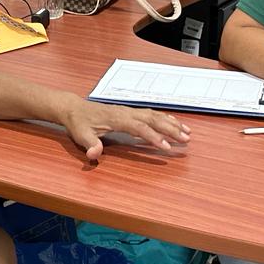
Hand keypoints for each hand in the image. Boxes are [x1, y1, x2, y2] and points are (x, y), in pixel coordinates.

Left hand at [61, 99, 190, 160]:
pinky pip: (152, 115)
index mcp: (117, 118)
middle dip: (171, 130)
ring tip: (188, 134)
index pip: (139, 127)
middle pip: (153, 120)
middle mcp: (127, 113)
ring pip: (155, 116)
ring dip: (172, 124)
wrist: (75, 109)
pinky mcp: (131, 113)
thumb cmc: (79, 123)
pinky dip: (166, 119)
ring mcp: (130, 112)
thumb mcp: (80, 135)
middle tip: (186, 140)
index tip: (166, 147)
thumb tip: (94, 154)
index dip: (153, 137)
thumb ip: (89, 144)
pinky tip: (175, 125)